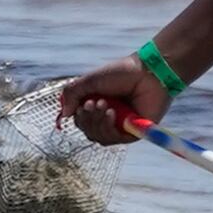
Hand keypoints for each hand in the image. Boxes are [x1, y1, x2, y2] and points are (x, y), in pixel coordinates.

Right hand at [52, 56, 168, 145]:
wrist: (148, 73)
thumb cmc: (122, 73)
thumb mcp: (91, 80)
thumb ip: (72, 93)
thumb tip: (64, 115)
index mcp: (97, 105)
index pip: (80, 119)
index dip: (78, 115)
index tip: (82, 103)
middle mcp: (108, 117)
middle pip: (87, 130)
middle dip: (87, 118)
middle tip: (93, 103)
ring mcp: (120, 126)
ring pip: (98, 137)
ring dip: (97, 122)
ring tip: (105, 105)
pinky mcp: (132, 133)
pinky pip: (113, 139)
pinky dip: (108, 128)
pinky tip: (111, 113)